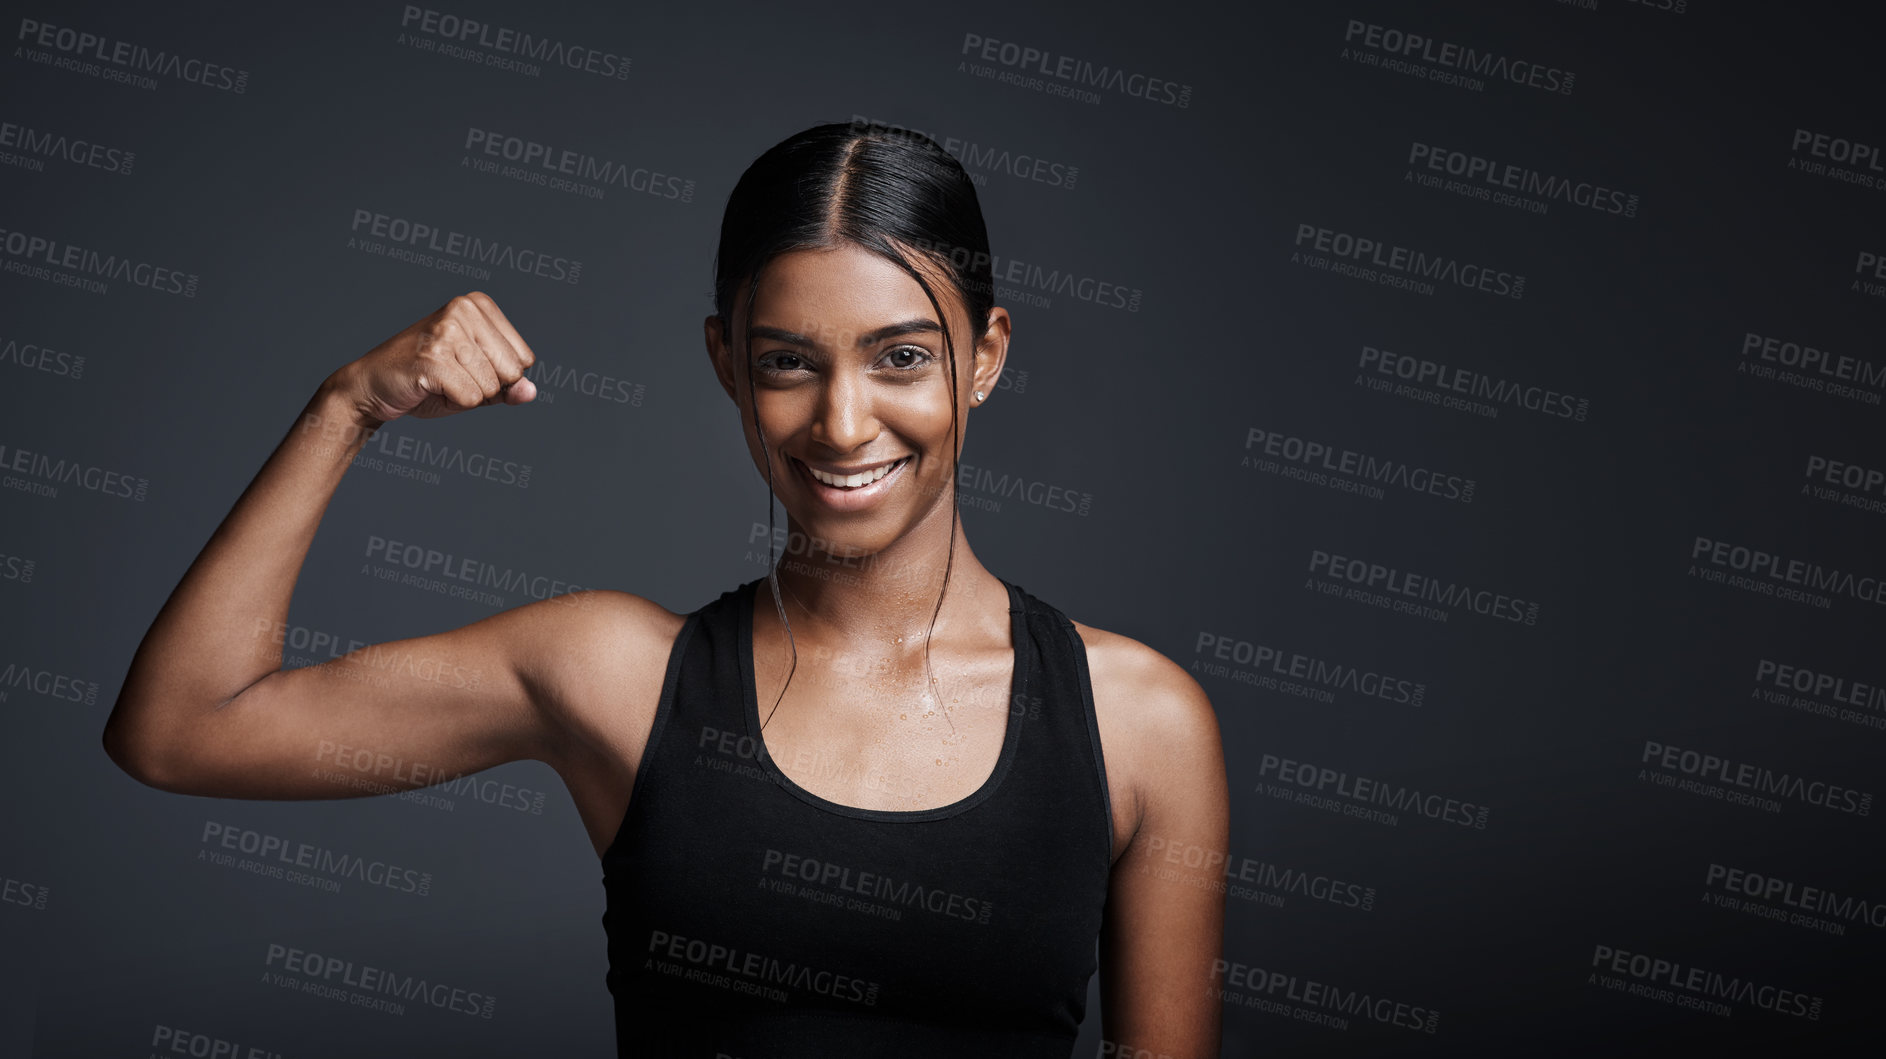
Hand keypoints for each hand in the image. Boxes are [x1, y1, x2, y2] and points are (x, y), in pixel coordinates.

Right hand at [333, 291, 538, 424]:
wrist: (371, 386)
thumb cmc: (427, 380)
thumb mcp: (476, 379)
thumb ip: (507, 385)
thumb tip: (530, 391)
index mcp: (478, 304)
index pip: (524, 358)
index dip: (499, 377)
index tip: (465, 367)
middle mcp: (463, 309)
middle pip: (512, 372)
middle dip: (485, 387)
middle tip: (450, 377)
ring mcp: (447, 331)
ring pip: (491, 386)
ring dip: (467, 396)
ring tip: (439, 381)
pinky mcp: (433, 357)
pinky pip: (472, 398)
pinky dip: (454, 403)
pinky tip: (429, 386)